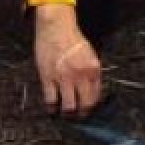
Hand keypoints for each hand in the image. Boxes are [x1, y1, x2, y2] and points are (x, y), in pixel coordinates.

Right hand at [34, 3, 102, 117]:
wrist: (56, 27)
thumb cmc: (73, 39)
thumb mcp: (90, 54)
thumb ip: (92, 71)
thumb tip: (92, 88)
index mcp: (93, 70)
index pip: (96, 95)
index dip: (92, 105)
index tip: (89, 110)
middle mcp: (80, 76)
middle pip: (84, 104)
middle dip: (82, 114)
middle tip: (79, 117)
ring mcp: (64, 78)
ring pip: (68, 106)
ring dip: (67, 114)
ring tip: (66, 116)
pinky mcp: (48, 78)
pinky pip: (50, 99)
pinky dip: (51, 108)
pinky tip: (52, 110)